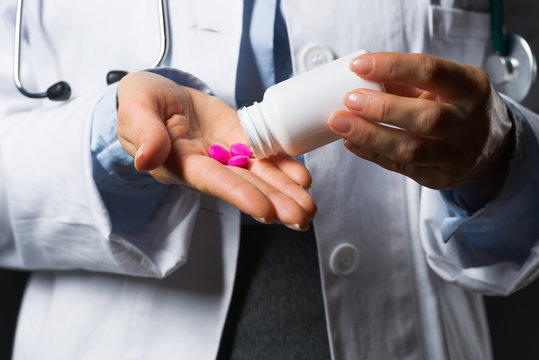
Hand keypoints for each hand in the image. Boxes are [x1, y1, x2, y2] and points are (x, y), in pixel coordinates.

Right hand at [117, 71, 315, 229]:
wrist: (159, 95)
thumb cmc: (141, 102)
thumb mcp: (136, 110)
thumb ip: (144, 132)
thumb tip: (147, 158)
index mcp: (181, 163)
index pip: (213, 182)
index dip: (239, 195)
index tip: (265, 211)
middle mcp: (207, 165)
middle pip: (244, 186)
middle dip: (274, 202)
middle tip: (302, 219)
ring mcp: (226, 154)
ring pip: (259, 175)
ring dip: (285, 192)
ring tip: (309, 208)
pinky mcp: (239, 139)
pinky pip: (264, 155)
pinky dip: (284, 166)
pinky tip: (303, 179)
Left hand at [328, 52, 512, 189]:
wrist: (492, 146)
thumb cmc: (457, 107)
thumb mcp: (444, 87)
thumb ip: (406, 83)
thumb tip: (358, 79)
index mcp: (471, 87)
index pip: (431, 71)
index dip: (392, 67)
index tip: (359, 66)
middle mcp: (469, 123)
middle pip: (425, 118)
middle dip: (382, 109)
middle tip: (349, 100)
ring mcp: (457, 155)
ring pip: (411, 150)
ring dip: (370, 136)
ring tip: (340, 124)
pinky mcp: (441, 178)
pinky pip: (401, 167)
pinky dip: (372, 154)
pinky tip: (351, 142)